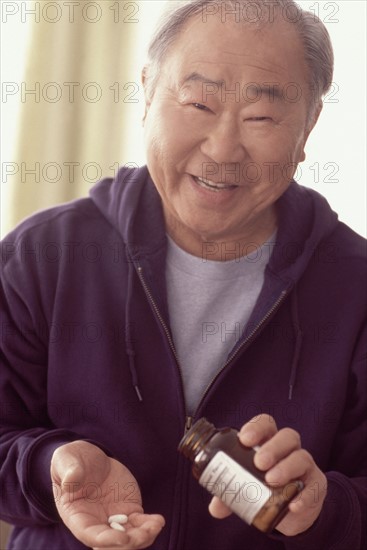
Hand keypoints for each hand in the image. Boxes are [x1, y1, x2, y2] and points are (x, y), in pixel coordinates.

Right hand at [51, 441, 164, 548]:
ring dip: (143, 537)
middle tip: (143, 534)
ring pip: (128, 538)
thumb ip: (69, 471)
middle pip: (112, 544)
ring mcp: (113, 518)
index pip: (90, 535)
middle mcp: (95, 523)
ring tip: (155, 526)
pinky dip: (149, 525)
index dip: (106, 540)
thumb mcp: (66, 461)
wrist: (88, 458)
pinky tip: (158, 520)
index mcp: (76, 516)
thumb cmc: (71, 461)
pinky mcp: (127, 510)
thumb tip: (72, 480)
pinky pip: (139, 524)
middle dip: (129, 544)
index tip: (123, 539)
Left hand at [208, 415, 326, 535]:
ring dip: (286, 467)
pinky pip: (315, 486)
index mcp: (269, 442)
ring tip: (271, 480)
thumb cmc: (265, 488)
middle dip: (273, 447)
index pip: (266, 424)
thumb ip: (230, 493)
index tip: (244, 439)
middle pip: (286, 436)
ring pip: (301, 457)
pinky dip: (304, 495)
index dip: (256, 427)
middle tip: (259, 462)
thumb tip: (215, 508)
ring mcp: (305, 466)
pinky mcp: (317, 485)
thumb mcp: (247, 487)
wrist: (292, 511)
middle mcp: (289, 449)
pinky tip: (293, 505)